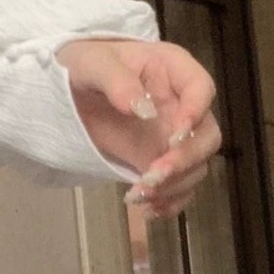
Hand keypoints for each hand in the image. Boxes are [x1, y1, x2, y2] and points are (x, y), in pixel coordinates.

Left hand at [53, 36, 220, 217]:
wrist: (66, 88)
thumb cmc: (82, 64)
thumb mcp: (92, 63)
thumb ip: (116, 81)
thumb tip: (140, 109)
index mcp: (173, 70)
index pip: (201, 89)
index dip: (195, 114)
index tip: (173, 137)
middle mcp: (181, 105)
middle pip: (207, 136)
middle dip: (185, 160)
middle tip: (153, 175)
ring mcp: (172, 136)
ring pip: (196, 166)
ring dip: (174, 186)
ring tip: (139, 195)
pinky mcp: (157, 160)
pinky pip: (178, 186)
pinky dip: (168, 202)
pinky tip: (146, 210)